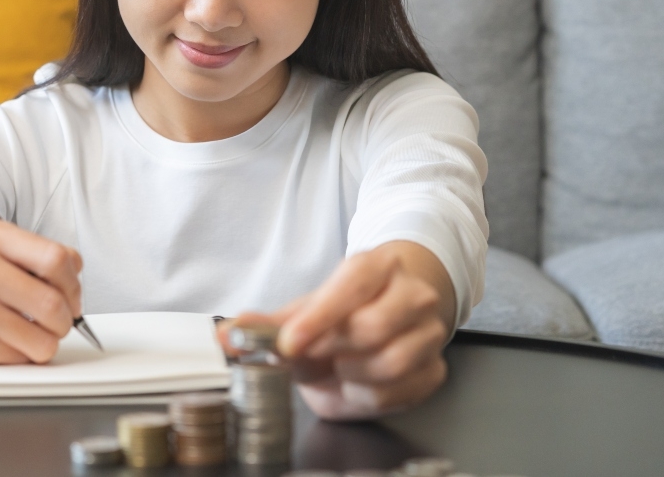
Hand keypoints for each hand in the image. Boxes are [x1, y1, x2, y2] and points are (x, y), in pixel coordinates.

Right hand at [0, 217, 82, 364]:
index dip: (73, 284)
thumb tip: (75, 281)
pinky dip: (24, 354)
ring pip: (42, 339)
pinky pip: (20, 359)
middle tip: (59, 319)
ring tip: (34, 331)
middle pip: (51, 303)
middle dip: (66, 319)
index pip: (55, 259)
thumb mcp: (5, 249)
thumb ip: (46, 255)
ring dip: (48, 341)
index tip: (71, 295)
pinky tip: (10, 340)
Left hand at [219, 241, 454, 420]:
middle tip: (311, 355)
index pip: (351, 286)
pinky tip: (358, 382)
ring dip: (350, 375)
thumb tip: (227, 335)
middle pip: (372, 328)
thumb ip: (267, 325)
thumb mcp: (305, 311)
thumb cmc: (343, 312)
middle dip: (331, 350)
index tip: (289, 343)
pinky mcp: (436, 367)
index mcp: (376, 267)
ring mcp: (430, 331)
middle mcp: (412, 294)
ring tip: (337, 366)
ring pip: (389, 363)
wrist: (388, 318)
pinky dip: (369, 396)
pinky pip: (401, 391)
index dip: (318, 317)